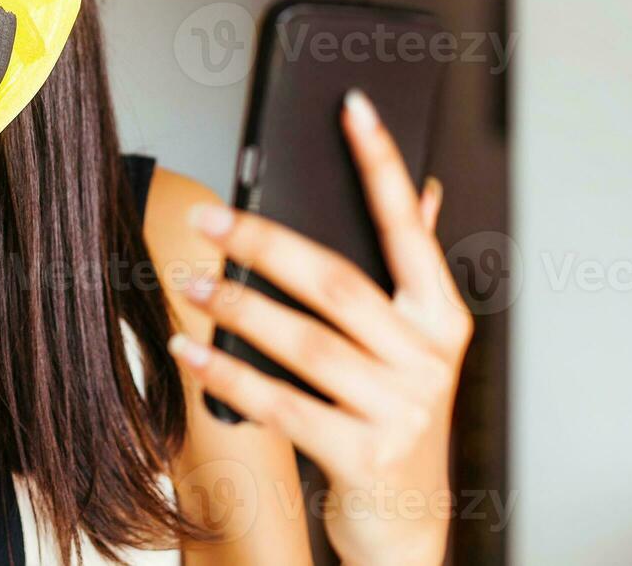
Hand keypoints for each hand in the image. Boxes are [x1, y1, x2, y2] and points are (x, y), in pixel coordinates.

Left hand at [169, 89, 471, 565]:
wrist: (408, 523)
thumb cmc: (394, 416)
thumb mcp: (414, 346)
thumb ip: (411, 270)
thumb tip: (422, 190)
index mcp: (442, 316)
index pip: (409, 226)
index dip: (380, 163)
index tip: (351, 107)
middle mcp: (429, 357)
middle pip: (336, 281)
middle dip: (264, 243)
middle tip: (209, 218)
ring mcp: (400, 409)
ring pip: (303, 341)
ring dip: (236, 307)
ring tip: (189, 281)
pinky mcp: (362, 455)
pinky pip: (280, 402)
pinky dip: (228, 373)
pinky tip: (191, 351)